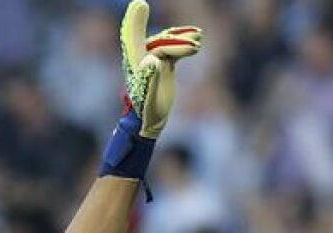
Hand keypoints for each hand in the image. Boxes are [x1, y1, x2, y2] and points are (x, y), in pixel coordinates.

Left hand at [119, 0, 202, 138]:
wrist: (150, 120)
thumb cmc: (146, 110)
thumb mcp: (147, 96)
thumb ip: (149, 78)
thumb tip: (154, 60)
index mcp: (134, 62)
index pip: (132, 36)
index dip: (136, 21)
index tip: (141, 4)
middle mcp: (141, 57)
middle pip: (159, 40)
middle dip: (177, 38)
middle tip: (197, 38)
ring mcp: (152, 59)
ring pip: (168, 42)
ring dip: (183, 38)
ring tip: (199, 36)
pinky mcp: (163, 63)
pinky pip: (173, 47)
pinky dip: (184, 42)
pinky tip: (198, 38)